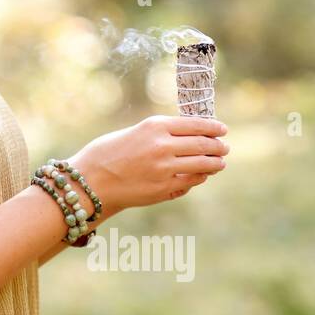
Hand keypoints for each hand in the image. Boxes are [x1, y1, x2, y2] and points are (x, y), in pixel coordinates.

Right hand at [70, 115, 228, 213]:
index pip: (196, 124)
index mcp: (155, 126)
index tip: (222, 129)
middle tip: (224, 147)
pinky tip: (201, 175)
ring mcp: (165, 169)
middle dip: (218, 146)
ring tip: (219, 163)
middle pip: (204, 144)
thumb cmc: (107, 153)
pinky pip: (191, 181)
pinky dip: (200, 177)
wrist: (89, 181)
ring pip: (203, 164)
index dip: (214, 127)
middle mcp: (163, 146)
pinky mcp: (164, 189)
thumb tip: (190, 137)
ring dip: (215, 163)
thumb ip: (160, 134)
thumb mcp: (134, 132)